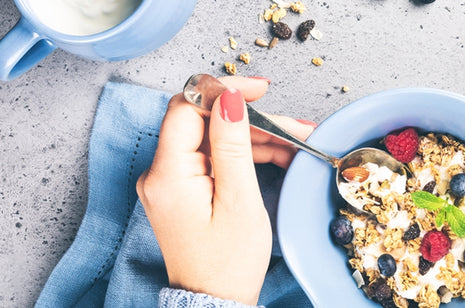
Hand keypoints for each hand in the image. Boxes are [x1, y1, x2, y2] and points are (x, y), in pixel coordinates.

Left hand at [136, 76, 313, 303]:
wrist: (216, 301)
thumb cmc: (227, 263)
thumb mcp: (239, 200)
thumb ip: (232, 145)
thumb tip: (229, 98)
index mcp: (168, 174)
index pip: (187, 107)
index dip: (223, 90)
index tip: (260, 90)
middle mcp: (161, 173)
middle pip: (204, 122)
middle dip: (250, 118)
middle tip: (290, 124)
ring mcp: (172, 181)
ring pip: (213, 138)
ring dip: (254, 137)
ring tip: (294, 142)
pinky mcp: (185, 189)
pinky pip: (214, 157)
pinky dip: (244, 154)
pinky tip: (277, 156)